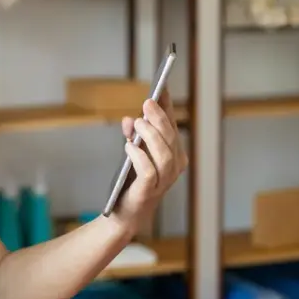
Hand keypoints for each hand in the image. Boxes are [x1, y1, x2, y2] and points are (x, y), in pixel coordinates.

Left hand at [111, 88, 187, 232]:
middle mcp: (174, 166)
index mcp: (173, 153)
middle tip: (147, 103)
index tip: (162, 86)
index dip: (167, 106)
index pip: (172, 125)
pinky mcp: (149, 191)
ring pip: (164, 154)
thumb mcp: (132, 151)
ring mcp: (164, 180)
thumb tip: (130, 119)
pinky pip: (148, 172)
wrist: (124, 212)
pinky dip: (139, 157)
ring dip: (151, 136)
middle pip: (170, 138)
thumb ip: (133, 135)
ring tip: (137, 123)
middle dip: (159, 118)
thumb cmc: (132, 179)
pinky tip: (128, 147)